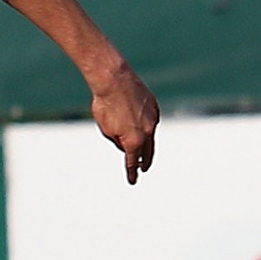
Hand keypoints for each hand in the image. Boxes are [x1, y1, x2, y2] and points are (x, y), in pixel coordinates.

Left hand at [89, 63, 158, 183]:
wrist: (114, 79)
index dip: (132, 172)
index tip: (133, 180)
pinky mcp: (154, 106)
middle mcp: (147, 132)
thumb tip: (126, 145)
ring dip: (146, 143)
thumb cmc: (105, 104)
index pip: (133, 162)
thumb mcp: (106, 128)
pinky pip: (151, 120)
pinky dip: (147, 126)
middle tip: (143, 168)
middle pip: (147, 152)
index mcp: (133, 141)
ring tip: (143, 147)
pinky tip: (142, 125)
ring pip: (151, 135)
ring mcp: (153, 118)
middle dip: (144, 162)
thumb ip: (117, 141)